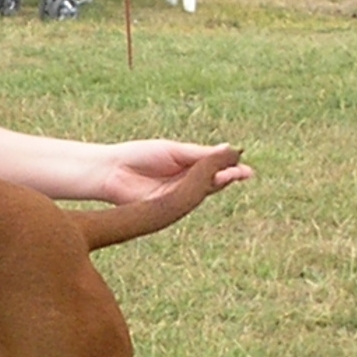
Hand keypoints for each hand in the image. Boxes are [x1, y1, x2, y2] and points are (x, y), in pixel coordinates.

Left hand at [100, 140, 253, 205]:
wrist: (112, 170)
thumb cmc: (140, 155)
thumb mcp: (174, 151)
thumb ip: (199, 154)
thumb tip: (229, 149)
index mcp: (188, 165)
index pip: (215, 166)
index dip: (230, 166)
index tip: (244, 163)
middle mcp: (186, 182)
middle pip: (215, 180)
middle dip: (230, 176)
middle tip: (242, 172)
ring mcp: (179, 195)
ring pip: (205, 191)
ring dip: (219, 184)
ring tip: (230, 175)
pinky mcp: (170, 207)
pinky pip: (189, 200)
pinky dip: (200, 192)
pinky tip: (210, 183)